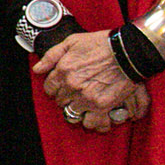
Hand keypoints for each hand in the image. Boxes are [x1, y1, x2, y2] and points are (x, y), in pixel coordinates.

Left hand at [35, 31, 149, 132]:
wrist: (127, 51)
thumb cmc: (101, 44)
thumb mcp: (71, 41)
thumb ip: (51, 56)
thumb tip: (37, 69)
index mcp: (63, 71)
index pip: (50, 89)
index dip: (56, 88)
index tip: (63, 87)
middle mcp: (72, 86)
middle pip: (61, 103)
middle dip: (67, 99)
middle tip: (77, 95)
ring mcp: (87, 98)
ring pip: (73, 115)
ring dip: (79, 112)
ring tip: (86, 108)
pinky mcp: (102, 106)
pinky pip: (93, 123)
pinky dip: (95, 122)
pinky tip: (98, 117)